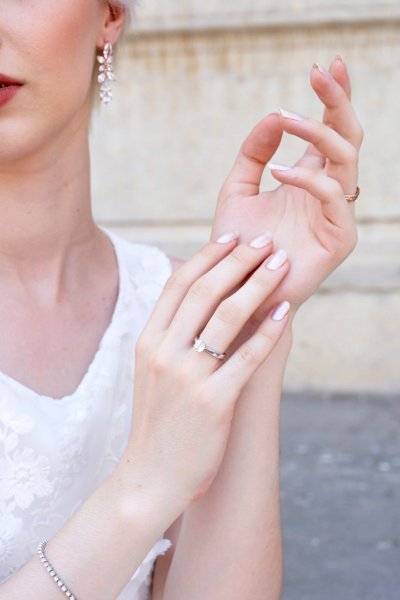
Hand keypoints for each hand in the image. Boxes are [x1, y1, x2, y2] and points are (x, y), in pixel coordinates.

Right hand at [121, 235, 290, 508]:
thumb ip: (171, 333)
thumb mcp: (153, 370)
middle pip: (205, 290)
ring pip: (228, 316)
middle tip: (266, 243)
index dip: (207, 256)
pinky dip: (269, 331)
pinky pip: (247, 357)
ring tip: (281, 266)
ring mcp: (188, 377)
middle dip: (239, 260)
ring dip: (259, 285)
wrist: (150, 476)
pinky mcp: (214, 402)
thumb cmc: (158, 421)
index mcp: (148, 340)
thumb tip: (202, 296)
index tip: (232, 238)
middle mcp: (164, 352)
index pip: (178, 284)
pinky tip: (285, 313)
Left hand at [211, 58, 362, 325]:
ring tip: (288, 118)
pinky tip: (278, 171)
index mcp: (308, 179)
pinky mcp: (340, 238)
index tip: (324, 66)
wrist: (234, 292)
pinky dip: (308, 179)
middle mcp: (327, 192)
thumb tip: (272, 116)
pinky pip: (334, 196)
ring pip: (346, 159)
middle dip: (338, 101)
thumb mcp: (237, 190)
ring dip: (319, 133)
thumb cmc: (236, 246)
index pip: (329, 131)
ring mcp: (336, 214)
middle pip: (347, 136)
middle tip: (322, 71)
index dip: (332, 98)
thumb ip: (253, 153)